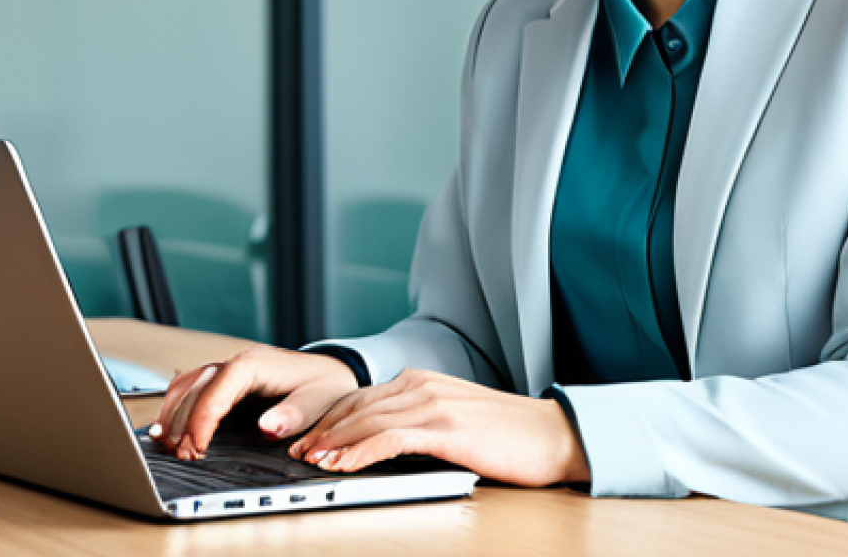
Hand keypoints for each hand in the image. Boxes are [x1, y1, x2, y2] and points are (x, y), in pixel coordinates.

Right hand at [148, 346, 359, 460]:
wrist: (330, 372)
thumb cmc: (323, 386)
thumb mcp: (316, 401)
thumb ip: (292, 414)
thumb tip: (267, 427)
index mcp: (255, 365)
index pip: (217, 389)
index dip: (202, 420)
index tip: (197, 448)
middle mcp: (237, 363)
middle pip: (195, 387)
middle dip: (181, 422)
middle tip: (179, 454)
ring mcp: (229, 370)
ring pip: (187, 386)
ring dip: (172, 414)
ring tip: (165, 445)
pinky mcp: (225, 382)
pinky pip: (191, 389)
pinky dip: (176, 408)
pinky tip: (168, 429)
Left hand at [287, 368, 590, 486]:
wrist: (552, 433)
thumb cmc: (507, 433)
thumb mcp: (453, 418)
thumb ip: (418, 421)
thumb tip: (382, 443)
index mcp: (421, 381)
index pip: (361, 398)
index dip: (329, 419)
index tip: (307, 439)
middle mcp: (421, 384)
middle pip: (356, 406)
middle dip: (322, 431)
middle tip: (296, 452)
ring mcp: (432, 403)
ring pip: (367, 421)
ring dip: (333, 443)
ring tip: (309, 462)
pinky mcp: (444, 427)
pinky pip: (390, 439)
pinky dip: (360, 452)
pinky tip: (343, 466)